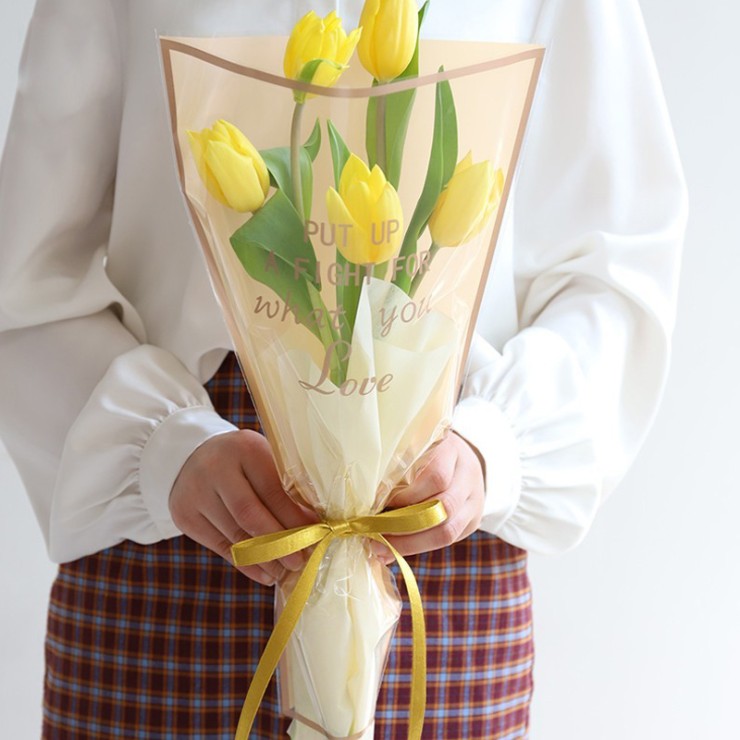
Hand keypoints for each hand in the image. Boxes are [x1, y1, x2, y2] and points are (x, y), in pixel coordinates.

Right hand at [169, 430, 317, 585]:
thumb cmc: (243, 461)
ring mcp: (195, 493)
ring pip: (235, 535)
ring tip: (285, 572)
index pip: (272, 490)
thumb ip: (285, 487)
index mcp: (245, 448)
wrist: (192, 457)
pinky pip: (220, 547)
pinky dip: (246, 564)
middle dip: (278, 542)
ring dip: (264, 559)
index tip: (315, 535)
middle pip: (250, 515)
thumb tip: (312, 524)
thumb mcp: (264, 460)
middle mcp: (215, 468)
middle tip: (300, 561)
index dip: (294, 517)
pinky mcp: (184, 515)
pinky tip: (265, 574)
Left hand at [375, 432, 485, 562]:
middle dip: (405, 524)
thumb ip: (395, 471)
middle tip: (373, 532)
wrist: (459, 457)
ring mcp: (475, 498)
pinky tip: (394, 550)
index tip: (374, 503)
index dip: (405, 493)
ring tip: (381, 548)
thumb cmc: (424, 453)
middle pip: (444, 505)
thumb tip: (367, 507)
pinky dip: (419, 547)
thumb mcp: (411, 450)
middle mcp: (468, 473)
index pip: (435, 476)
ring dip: (411, 543)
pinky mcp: (473, 521)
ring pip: (448, 530)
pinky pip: (448, 540)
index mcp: (450, 448)